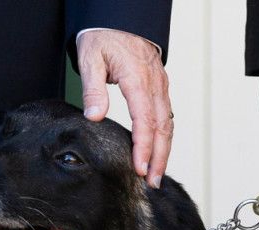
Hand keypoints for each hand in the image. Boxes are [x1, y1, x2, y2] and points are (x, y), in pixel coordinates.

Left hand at [77, 29, 171, 187]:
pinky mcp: (160, 88)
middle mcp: (155, 85)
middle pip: (162, 128)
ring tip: (156, 175)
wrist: (119, 17)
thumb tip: (95, 116)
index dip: (143, 147)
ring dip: (164, 151)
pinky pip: (166, 116)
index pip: (144, 120)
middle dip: (159, 158)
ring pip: (168, 124)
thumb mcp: (91, 58)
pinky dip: (164, 138)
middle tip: (152, 182)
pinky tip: (157, 153)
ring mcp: (160, 86)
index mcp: (138, 79)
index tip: (139, 168)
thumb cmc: (103, 36)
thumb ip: (93, 89)